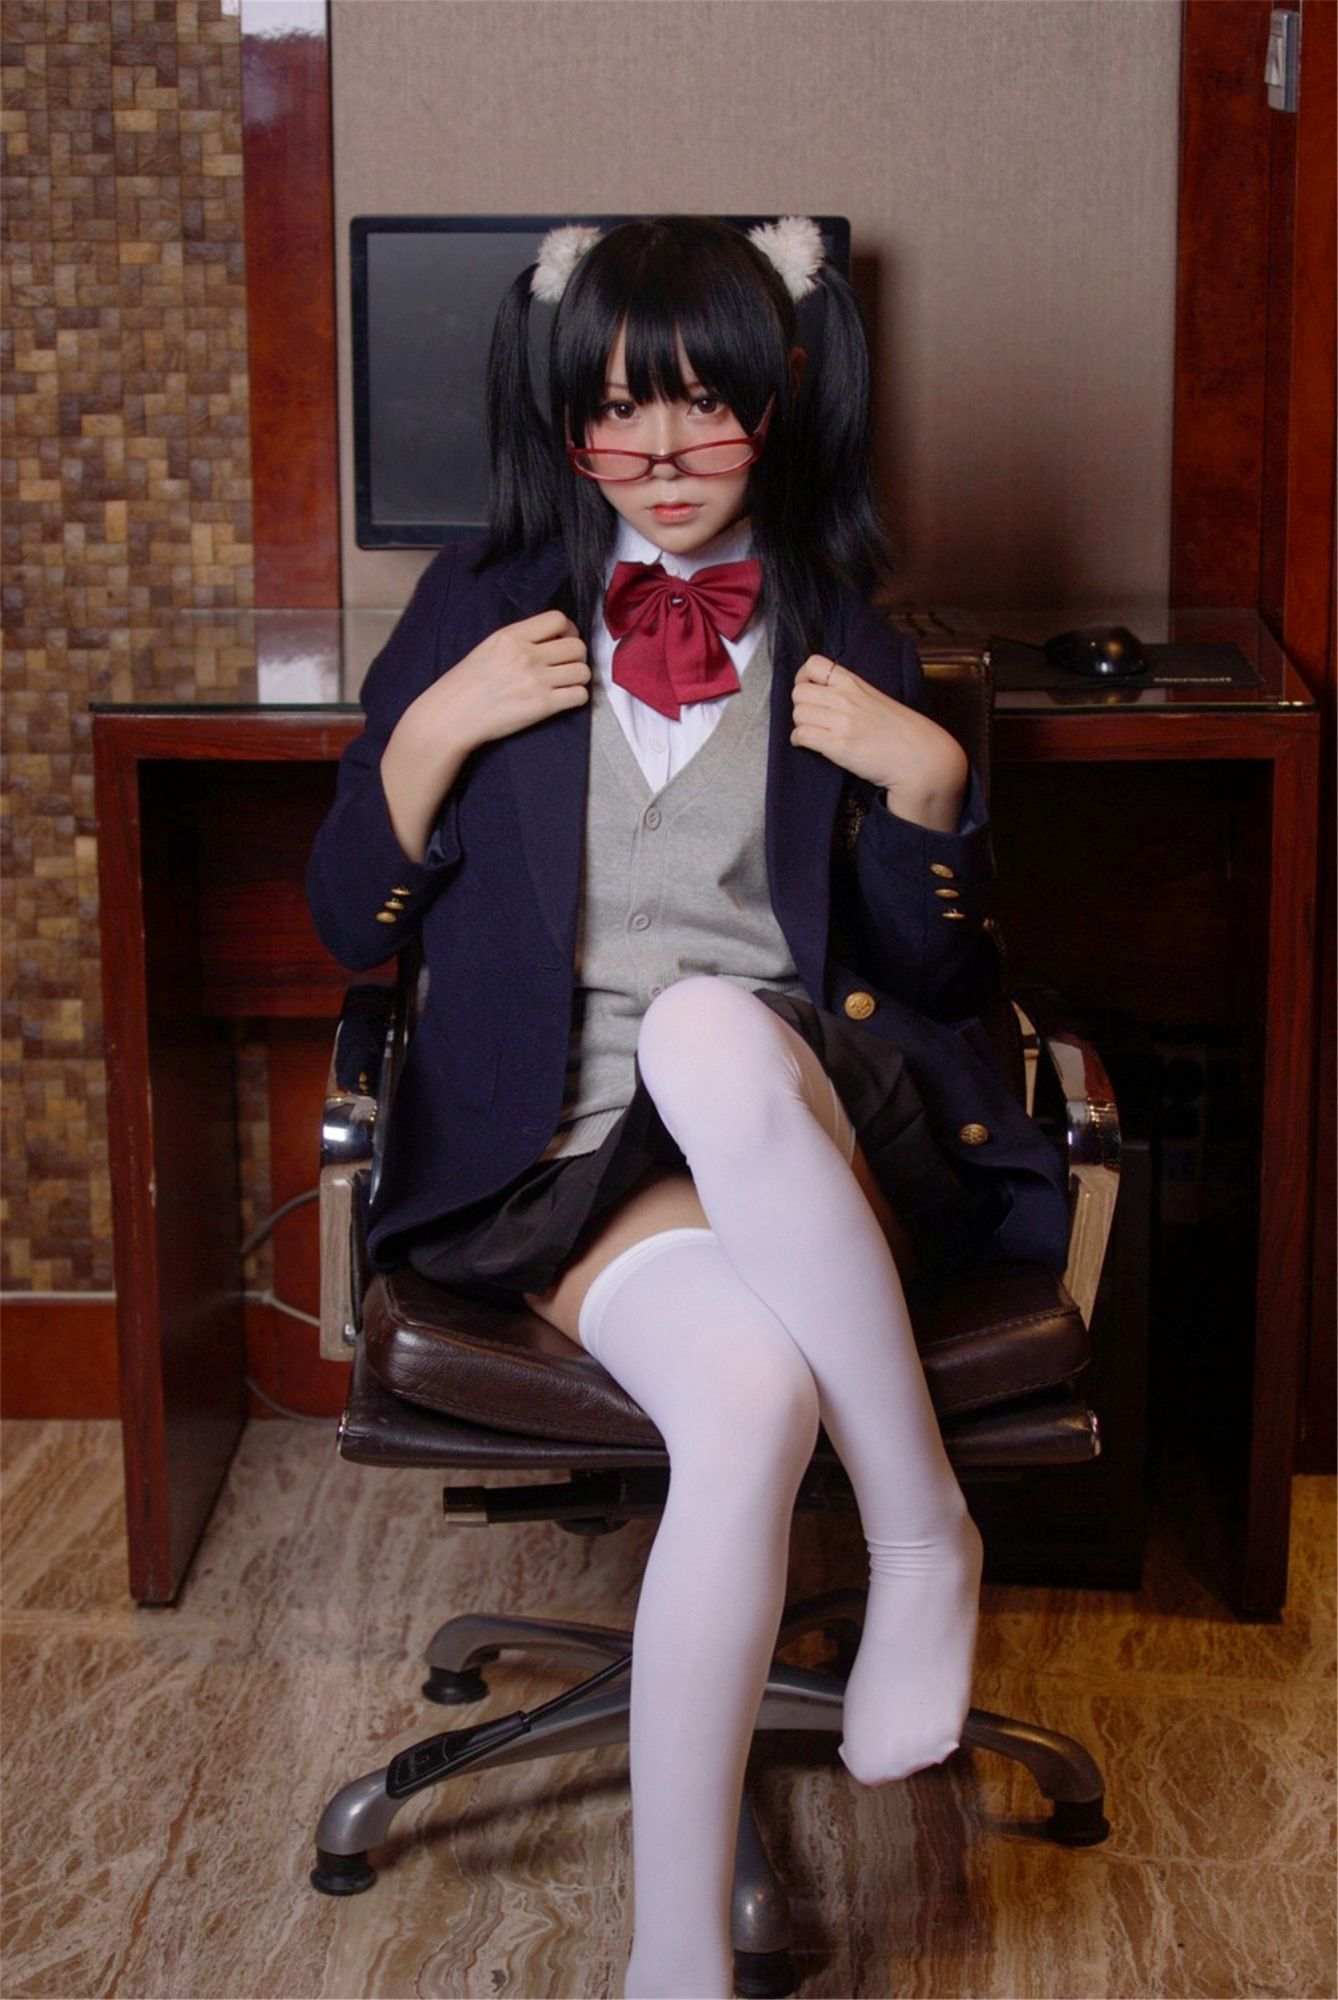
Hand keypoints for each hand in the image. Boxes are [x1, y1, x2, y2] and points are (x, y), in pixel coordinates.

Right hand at [380, 612, 589, 864]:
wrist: (451, 716)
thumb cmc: (465, 683)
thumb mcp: (488, 647)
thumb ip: (518, 640)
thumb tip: (549, 640)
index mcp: (512, 636)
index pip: (558, 619)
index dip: (568, 630)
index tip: (562, 641)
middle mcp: (527, 654)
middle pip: (576, 645)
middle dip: (576, 655)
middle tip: (565, 666)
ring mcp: (537, 681)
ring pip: (583, 671)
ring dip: (578, 677)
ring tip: (565, 684)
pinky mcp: (543, 706)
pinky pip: (580, 695)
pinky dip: (577, 697)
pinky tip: (563, 700)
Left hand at [790, 653, 966, 805]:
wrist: (920, 758)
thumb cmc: (902, 732)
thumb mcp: (876, 700)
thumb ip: (852, 694)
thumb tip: (826, 696)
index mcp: (854, 683)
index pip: (814, 664)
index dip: (803, 677)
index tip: (808, 689)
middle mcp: (845, 699)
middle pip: (799, 693)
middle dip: (800, 706)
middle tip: (811, 717)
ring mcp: (841, 722)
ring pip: (798, 714)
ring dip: (800, 724)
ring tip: (812, 732)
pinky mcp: (838, 746)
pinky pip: (802, 735)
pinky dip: (799, 741)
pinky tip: (808, 744)